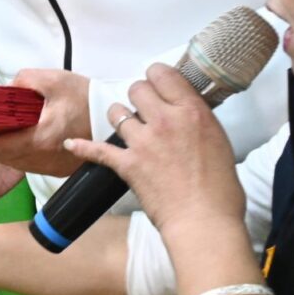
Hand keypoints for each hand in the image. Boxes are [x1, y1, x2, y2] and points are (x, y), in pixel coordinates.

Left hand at [0, 69, 91, 180]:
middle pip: (5, 158)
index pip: (0, 146)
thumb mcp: (53, 80)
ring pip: (16, 164)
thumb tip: (5, 88)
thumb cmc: (85, 97)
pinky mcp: (58, 169)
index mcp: (42, 139)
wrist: (114, 118)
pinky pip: (29, 165)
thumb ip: (24, 81)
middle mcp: (45, 158)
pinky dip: (15, 155)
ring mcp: (52, 167)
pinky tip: (8, 143)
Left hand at [62, 62, 243, 239]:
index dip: (156, 77)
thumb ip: (197, 120)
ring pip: (117, 112)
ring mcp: (143, 142)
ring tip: (127, 127)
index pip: (162, 73)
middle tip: (145, 110)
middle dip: (139, 96)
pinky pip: (97, 149)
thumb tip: (185, 112)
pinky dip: (83, 147)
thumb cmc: (221, 188)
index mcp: (192, 111)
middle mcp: (165, 120)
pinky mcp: (127, 164)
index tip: (157, 85)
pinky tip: (73, 144)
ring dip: (120, 117)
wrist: (204, 221)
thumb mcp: (218, 140)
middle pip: (136, 89)